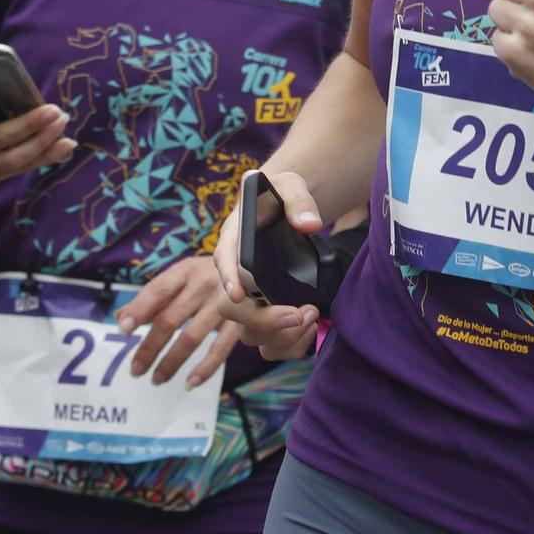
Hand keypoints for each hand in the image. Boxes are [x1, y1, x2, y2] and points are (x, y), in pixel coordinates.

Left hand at [115, 257, 241, 388]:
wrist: (252, 268)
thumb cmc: (207, 276)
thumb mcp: (182, 276)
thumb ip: (153, 297)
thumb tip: (122, 319)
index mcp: (186, 271)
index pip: (158, 290)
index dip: (139, 309)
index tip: (123, 330)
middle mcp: (204, 285)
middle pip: (170, 319)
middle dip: (149, 347)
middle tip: (135, 370)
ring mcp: (224, 304)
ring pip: (192, 337)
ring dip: (171, 362)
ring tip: (156, 379)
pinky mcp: (241, 321)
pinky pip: (221, 348)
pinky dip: (205, 368)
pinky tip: (190, 383)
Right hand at [213, 169, 322, 361]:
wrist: (288, 210)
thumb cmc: (282, 196)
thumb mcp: (290, 187)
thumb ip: (298, 201)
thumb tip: (310, 224)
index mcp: (234, 242)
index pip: (223, 261)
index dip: (228, 280)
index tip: (239, 294)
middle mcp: (236, 276)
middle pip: (232, 309)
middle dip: (263, 319)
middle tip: (300, 313)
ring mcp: (250, 300)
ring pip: (249, 333)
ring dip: (280, 335)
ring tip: (310, 316)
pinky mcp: (266, 314)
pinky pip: (269, 344)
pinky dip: (289, 346)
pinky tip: (310, 330)